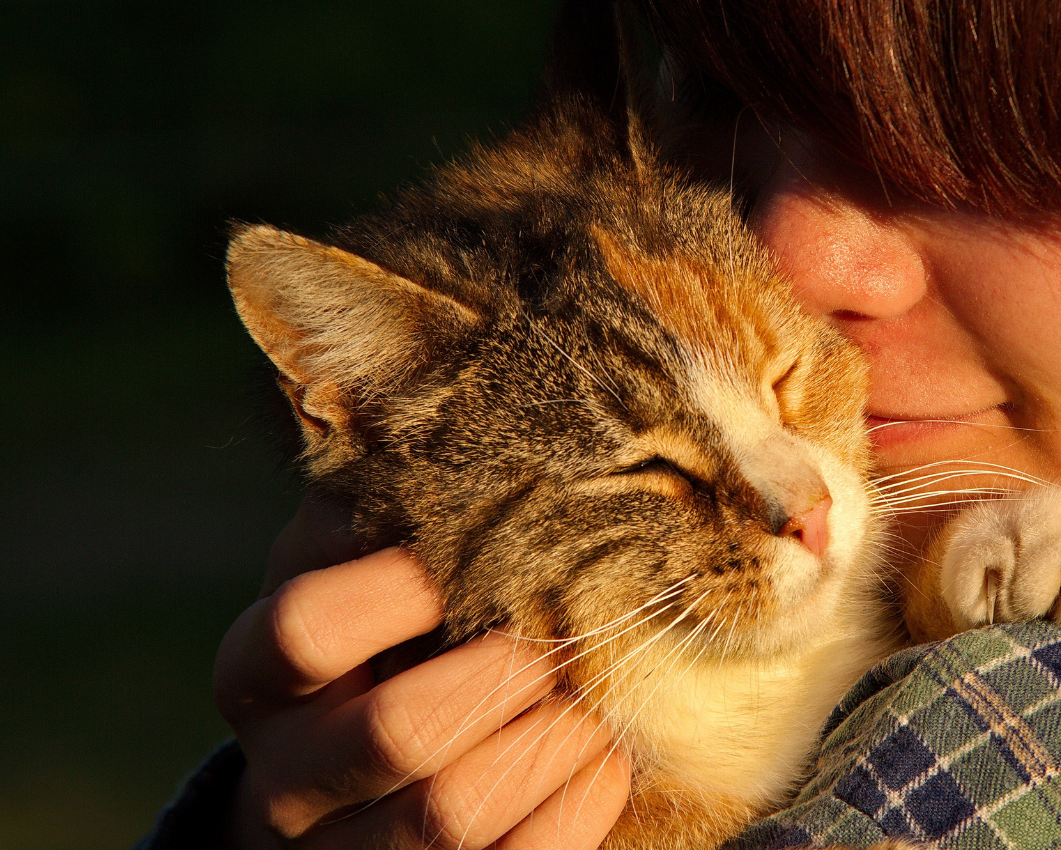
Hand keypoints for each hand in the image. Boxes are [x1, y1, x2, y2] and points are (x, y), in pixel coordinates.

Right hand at [213, 497, 630, 848]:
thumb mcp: (348, 576)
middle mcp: (287, 775)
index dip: (397, 591)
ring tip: (594, 695)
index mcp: (258, 675)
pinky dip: (578, 806)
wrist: (337, 792)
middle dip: (504, 673)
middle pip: (397, 732)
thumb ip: (381, 518)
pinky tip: (605, 758)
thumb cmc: (368, 644)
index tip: (467, 562)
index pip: (304, 630)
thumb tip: (454, 431)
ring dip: (550, 742)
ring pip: (453, 815)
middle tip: (559, 635)